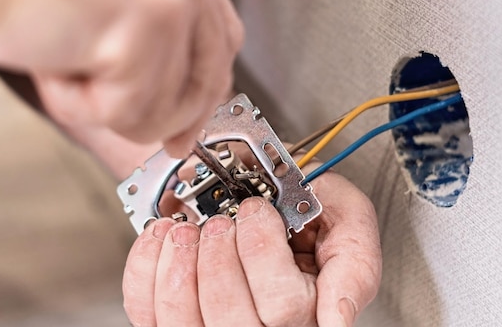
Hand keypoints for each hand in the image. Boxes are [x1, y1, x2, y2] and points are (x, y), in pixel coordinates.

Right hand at [0, 0, 242, 155]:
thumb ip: (145, 22)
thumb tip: (171, 88)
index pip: (218, 34)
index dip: (205, 88)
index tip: (190, 121)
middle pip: (210, 72)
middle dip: (179, 118)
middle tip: (158, 138)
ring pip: (168, 103)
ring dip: (109, 106)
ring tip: (62, 63)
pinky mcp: (144, 26)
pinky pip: (128, 110)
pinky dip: (79, 104)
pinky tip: (50, 62)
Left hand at [122, 169, 381, 326]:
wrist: (266, 188)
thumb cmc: (306, 205)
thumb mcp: (350, 220)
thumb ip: (354, 265)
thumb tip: (337, 321)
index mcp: (310, 312)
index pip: (283, 308)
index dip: (263, 251)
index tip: (257, 211)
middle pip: (230, 321)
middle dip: (219, 257)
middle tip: (222, 222)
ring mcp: (213, 326)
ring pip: (183, 323)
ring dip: (180, 264)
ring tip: (189, 231)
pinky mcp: (172, 317)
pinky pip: (146, 311)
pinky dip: (147, 268)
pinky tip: (164, 238)